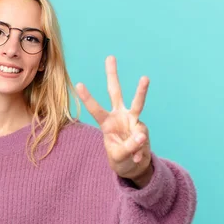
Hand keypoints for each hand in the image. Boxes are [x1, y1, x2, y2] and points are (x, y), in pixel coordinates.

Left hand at [75, 56, 152, 183]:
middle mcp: (119, 116)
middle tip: (110, 57)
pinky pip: (142, 138)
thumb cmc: (120, 158)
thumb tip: (141, 135)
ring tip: (144, 78)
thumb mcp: (119, 156)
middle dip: (112, 75)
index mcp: (106, 123)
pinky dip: (139, 150)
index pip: (95, 108)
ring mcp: (133, 120)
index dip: (88, 97)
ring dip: (141, 90)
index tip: (79, 83)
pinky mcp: (143, 127)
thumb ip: (129, 147)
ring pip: (137, 102)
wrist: (134, 165)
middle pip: (115, 92)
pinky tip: (135, 158)